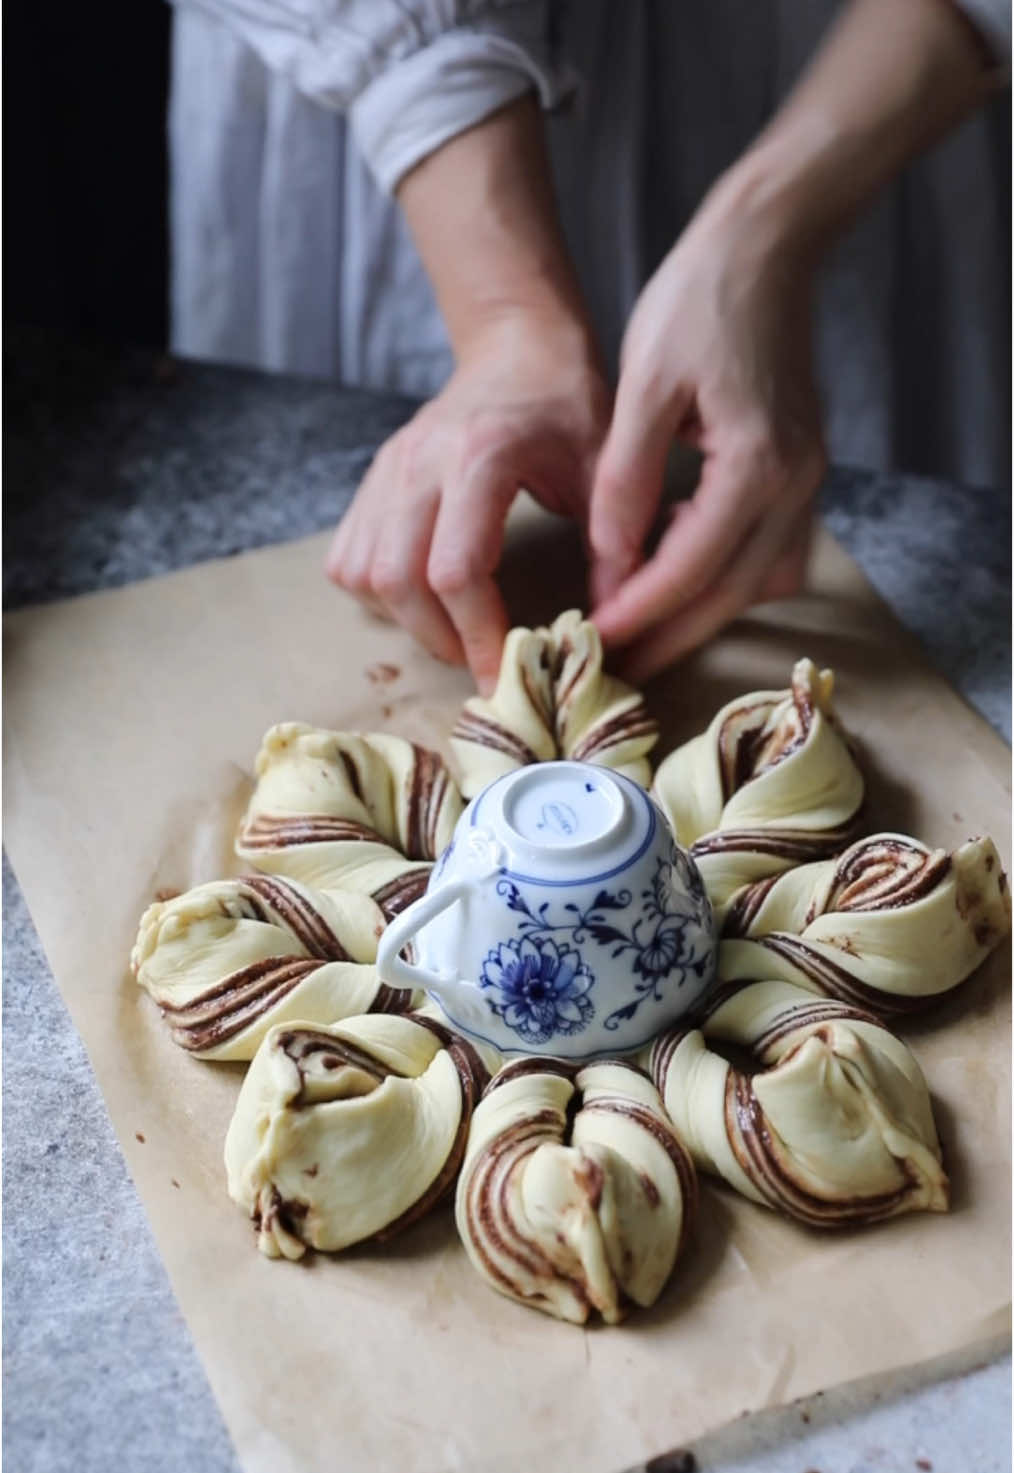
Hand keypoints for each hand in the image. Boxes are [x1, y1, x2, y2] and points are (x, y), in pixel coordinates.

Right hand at [326, 311, 608, 692]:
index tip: (507, 673)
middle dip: (440, 638)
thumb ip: (612, 548)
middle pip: (398, 580)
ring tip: (455, 633)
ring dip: (405, 620)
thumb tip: (610, 631)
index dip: (479, 635)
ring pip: (363, 573)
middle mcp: (419, 463)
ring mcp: (387, 470)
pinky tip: (422, 599)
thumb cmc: (567, 407)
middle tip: (483, 662)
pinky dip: (376, 594)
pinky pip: (347, 557)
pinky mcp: (372, 481)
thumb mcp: (605, 470)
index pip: (456, 570)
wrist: (517, 349)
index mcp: (480, 457)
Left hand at [588, 172, 826, 682]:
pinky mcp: (801, 474)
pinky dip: (721, 577)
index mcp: (755, 464)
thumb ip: (626, 481)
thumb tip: (608, 561)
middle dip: (667, 636)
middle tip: (613, 667)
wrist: (765, 249)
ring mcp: (807, 482)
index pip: (689, 569)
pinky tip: (670, 569)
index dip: (637, 613)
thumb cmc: (696, 303)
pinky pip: (767, 554)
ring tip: (636, 631)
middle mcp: (794, 485)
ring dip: (697, 614)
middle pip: (728, 595)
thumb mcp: (643, 389)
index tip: (590, 641)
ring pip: (754, 585)